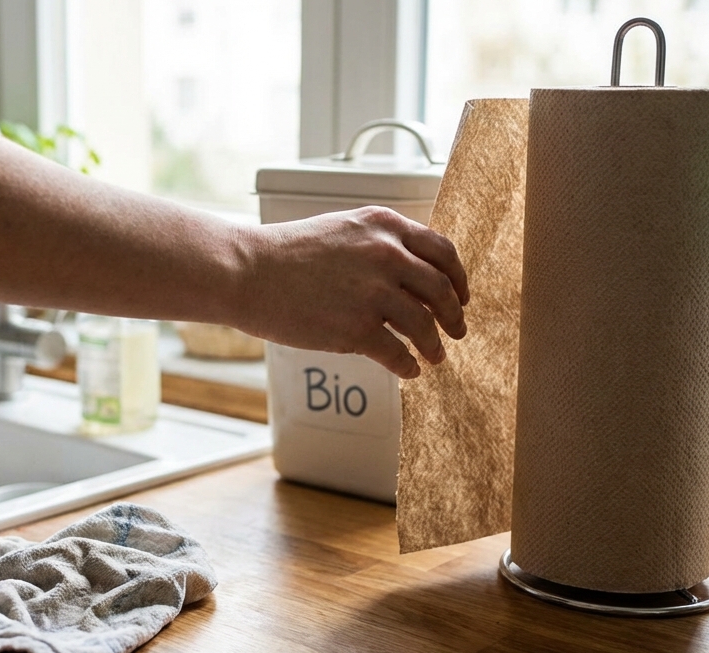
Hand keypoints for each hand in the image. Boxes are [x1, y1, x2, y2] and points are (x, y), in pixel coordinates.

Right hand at [232, 206, 467, 378]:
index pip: (442, 251)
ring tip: (435, 356)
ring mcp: (374, 293)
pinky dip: (409, 365)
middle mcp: (386, 256)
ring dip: (435, 345)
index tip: (461, 296)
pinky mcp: (357, 329)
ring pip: (425, 325)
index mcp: (384, 226)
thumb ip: (380, 244)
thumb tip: (412, 274)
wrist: (246, 272)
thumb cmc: (286, 254)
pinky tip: (409, 370)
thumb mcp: (342, 230)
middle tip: (458, 330)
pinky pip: (398, 353)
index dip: (458, 278)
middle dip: (454, 315)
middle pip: (441, 290)